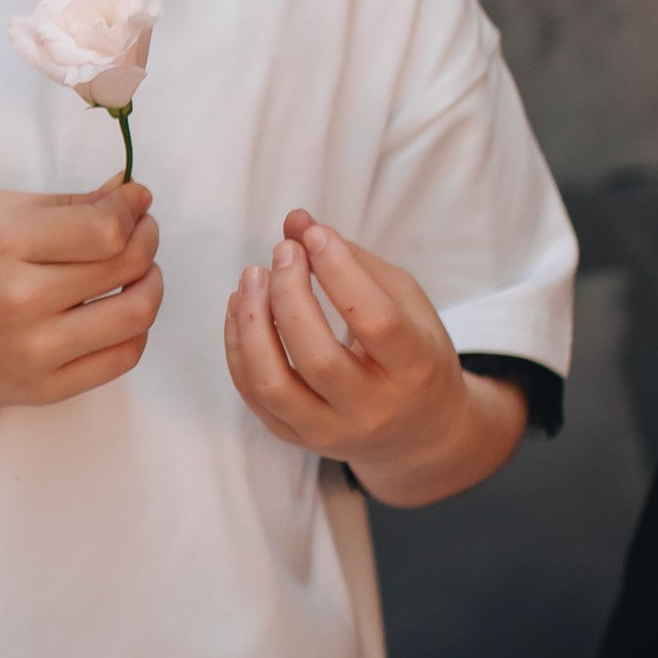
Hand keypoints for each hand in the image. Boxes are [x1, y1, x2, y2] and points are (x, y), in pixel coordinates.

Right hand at [0, 178, 163, 413]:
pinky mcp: (46, 388)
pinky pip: (123, 358)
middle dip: (147, 238)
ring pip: (136, 313)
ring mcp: (35, 350)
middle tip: (140, 230)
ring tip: (139, 271)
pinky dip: (136, 329)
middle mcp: (21, 298)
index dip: (133, 209)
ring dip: (152, 283)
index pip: (106, 226)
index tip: (135, 201)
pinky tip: (118, 311)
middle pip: (127, 265)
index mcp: (2, 243)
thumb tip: (130, 194)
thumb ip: (64, 202)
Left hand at [224, 211, 527, 507]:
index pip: (376, 322)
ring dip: (252, 322)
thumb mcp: (404, 301)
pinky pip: (253, 393)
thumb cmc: (413, 353)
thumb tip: (296, 220)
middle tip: (283, 251)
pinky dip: (239, 344)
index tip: (315, 235)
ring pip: (273, 384)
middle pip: (317, 357)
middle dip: (289, 294)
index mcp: (415, 369)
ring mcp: (330, 431)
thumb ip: (352, 260)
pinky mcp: (296, 437)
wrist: (419, 432)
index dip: (340, 271)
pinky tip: (244, 306)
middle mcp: (372, 409)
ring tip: (252, 276)